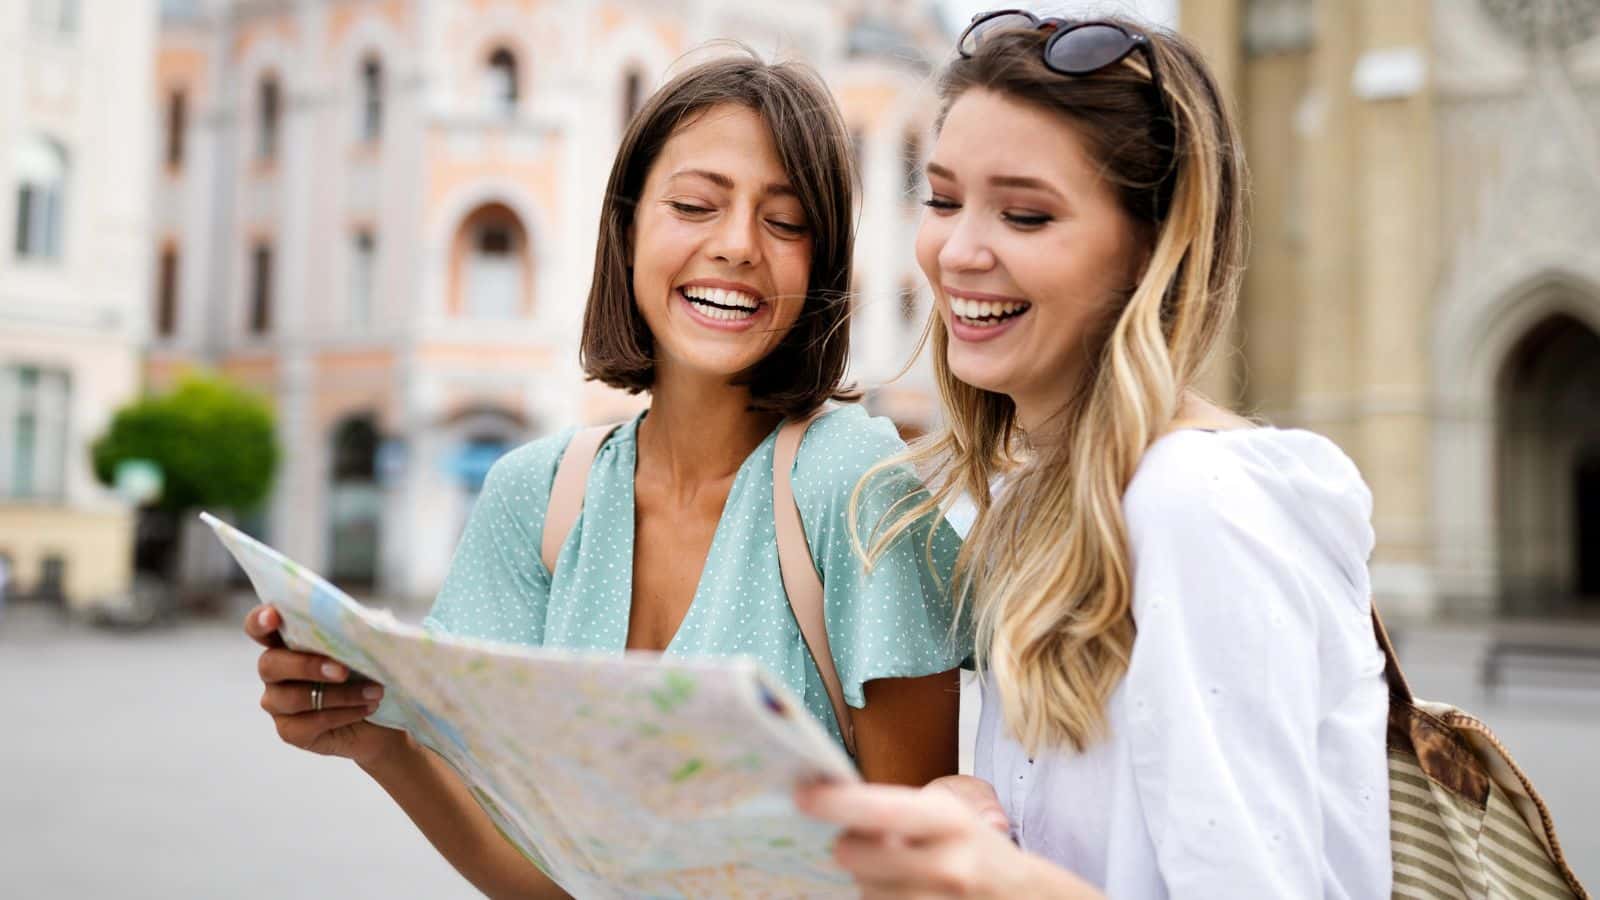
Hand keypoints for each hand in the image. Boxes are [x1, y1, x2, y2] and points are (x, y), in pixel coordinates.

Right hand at [244, 604, 404, 767]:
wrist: (384, 718)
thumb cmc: (371, 672)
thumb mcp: (367, 647)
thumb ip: (354, 631)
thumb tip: (358, 623)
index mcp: (287, 641)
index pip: (258, 627)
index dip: (260, 620)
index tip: (273, 616)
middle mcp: (275, 671)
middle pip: (270, 664)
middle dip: (307, 666)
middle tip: (343, 671)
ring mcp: (278, 702)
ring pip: (293, 697)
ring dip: (339, 694)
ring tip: (374, 691)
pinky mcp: (290, 731)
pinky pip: (308, 724)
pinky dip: (342, 714)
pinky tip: (366, 708)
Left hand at [796, 781, 1098, 899]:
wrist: (1019, 896)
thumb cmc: (970, 846)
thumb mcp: (943, 816)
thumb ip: (893, 811)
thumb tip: (824, 797)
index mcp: (947, 821)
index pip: (878, 809)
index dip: (834, 802)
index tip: (801, 795)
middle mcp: (944, 865)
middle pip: (852, 856)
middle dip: (847, 846)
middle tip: (862, 841)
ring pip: (861, 889)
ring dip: (866, 880)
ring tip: (897, 871)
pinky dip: (879, 898)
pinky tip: (901, 889)